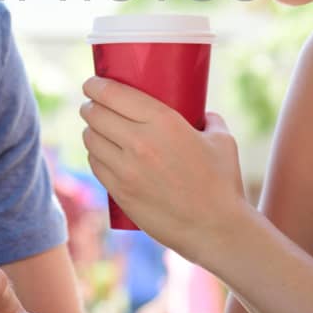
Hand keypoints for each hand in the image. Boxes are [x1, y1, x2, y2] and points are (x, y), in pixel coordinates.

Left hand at [79, 76, 250, 260]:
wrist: (216, 228)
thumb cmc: (223, 182)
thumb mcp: (222, 139)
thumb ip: (209, 119)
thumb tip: (202, 113)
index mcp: (163, 121)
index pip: (113, 94)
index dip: (95, 85)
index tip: (92, 84)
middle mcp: (139, 142)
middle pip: (96, 114)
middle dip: (91, 106)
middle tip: (93, 104)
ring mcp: (126, 169)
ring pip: (90, 139)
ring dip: (90, 130)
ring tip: (96, 128)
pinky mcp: (120, 192)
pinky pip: (95, 164)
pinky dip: (94, 154)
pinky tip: (100, 152)